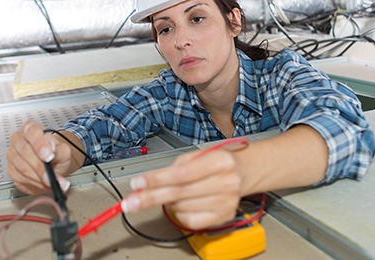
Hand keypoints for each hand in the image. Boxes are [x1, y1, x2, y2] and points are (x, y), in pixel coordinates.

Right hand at [6, 120, 75, 194]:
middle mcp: (19, 140)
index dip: (39, 144)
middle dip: (40, 167)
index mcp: (32, 129)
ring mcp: (12, 154)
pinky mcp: (11, 169)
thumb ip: (60, 149)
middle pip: (25, 151)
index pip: (32, 131)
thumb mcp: (63, 151)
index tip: (48, 156)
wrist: (53, 165)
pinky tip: (41, 182)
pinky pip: (20, 178)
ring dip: (38, 177)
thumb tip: (52, 150)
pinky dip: (33, 183)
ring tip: (50, 181)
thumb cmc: (56, 154)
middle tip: (50, 175)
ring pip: (22, 167)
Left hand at [122, 148, 244, 229]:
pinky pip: (190, 220)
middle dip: (150, 197)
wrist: (244, 172)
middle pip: (179, 193)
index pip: (181, 174)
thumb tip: (147, 184)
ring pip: (182, 207)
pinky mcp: (224, 216)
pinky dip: (179, 212)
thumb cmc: (218, 161)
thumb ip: (174, 168)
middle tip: (131, 202)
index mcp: (220, 161)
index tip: (138, 183)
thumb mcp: (198, 154)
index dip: (156, 180)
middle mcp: (226, 182)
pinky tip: (182, 203)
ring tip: (171, 192)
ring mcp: (227, 202)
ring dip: (168, 202)